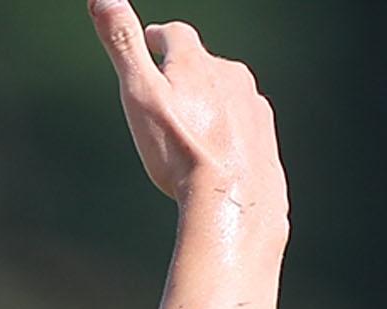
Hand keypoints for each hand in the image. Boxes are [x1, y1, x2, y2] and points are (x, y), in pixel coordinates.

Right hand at [91, 2, 284, 225]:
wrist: (232, 196)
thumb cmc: (178, 148)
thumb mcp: (138, 94)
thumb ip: (122, 44)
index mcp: (195, 62)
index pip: (175, 34)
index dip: (158, 36)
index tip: (150, 40)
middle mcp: (230, 73)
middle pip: (204, 63)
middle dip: (185, 70)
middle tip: (166, 85)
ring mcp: (252, 103)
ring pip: (226, 92)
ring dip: (210, 99)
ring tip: (192, 122)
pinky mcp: (264, 133)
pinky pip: (243, 121)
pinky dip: (229, 128)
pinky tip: (219, 147)